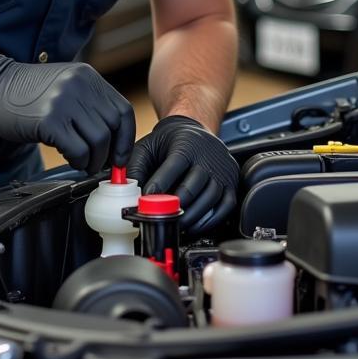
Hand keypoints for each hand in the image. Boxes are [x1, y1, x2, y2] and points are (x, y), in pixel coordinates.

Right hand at [0, 49, 135, 172]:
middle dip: (111, 152)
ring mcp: (64, 102)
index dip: (126, 138)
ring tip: (84, 162)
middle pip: (113, 127)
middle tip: (100, 163)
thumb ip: (88, 103)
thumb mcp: (65, 86)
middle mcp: (79, 86)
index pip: (123, 111)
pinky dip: (79, 161)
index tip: (121, 155)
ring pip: (99, 140)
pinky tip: (70, 159)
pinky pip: (78, 150)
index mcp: (87, 77)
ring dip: (94, 160)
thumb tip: (113, 139)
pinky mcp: (49, 121)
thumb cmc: (27, 93)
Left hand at [127, 115, 237, 233]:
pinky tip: (193, 226)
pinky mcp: (231, 184)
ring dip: (189, 218)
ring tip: (173, 226)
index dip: (159, 187)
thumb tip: (126, 192)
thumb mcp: (148, 146)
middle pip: (192, 188)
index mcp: (186, 144)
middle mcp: (208, 157)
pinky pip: (224, 208)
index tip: (145, 203)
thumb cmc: (170, 142)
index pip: (174, 167)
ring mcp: (222, 171)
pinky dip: (208, 221)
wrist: (195, 131)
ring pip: (208, 200)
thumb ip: (135, 166)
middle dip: (173, 208)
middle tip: (157, 221)